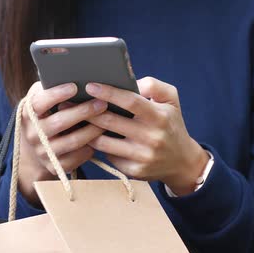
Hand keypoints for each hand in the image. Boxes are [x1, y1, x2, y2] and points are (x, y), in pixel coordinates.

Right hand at [19, 82, 106, 205]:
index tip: (75, 86)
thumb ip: (57, 86)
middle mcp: (33, 133)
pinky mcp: (55, 166)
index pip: (39, 102)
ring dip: (93, 129)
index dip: (56, 94)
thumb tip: (84, 74)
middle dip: (83, 111)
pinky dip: (91, 147)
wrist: (36, 146)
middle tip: (103, 103)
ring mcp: (43, 151)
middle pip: (60, 122)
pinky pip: (77, 158)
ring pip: (73, 141)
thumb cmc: (48, 112)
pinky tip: (100, 138)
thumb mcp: (45, 97)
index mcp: (28, 112)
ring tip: (108, 119)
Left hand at [85, 77, 208, 195]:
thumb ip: (153, 85)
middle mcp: (152, 138)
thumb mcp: (171, 100)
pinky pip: (108, 156)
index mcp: (159, 116)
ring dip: (86, 131)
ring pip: (104, 142)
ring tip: (75, 120)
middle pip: (111, 121)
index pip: (130, 101)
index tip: (90, 86)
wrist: (182, 162)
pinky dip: (97, 147)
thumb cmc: (170, 124)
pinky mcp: (134, 171)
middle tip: (71, 103)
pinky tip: (87, 138)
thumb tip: (130, 81)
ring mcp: (142, 157)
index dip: (108, 93)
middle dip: (88, 111)